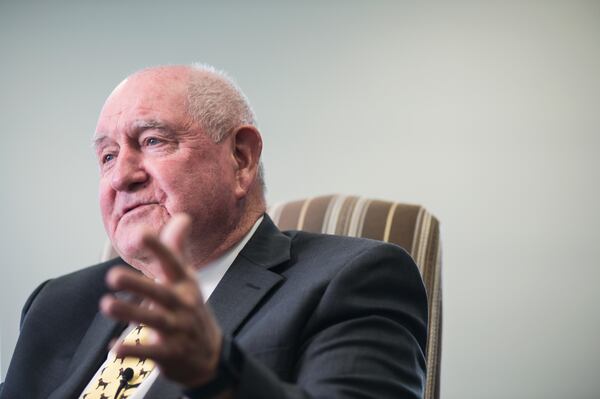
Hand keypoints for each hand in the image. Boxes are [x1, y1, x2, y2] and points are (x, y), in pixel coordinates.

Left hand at [100, 213, 222, 386]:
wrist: (210, 356)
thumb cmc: (191, 310)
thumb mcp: (187, 281)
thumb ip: (177, 250)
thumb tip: (182, 217)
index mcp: (186, 285)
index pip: (173, 263)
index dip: (158, 247)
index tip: (140, 232)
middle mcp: (183, 305)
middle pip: (161, 293)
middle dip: (138, 284)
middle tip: (111, 276)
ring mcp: (178, 330)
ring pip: (153, 321)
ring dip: (130, 313)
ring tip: (106, 304)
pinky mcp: (171, 354)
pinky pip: (150, 352)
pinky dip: (132, 350)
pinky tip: (114, 348)